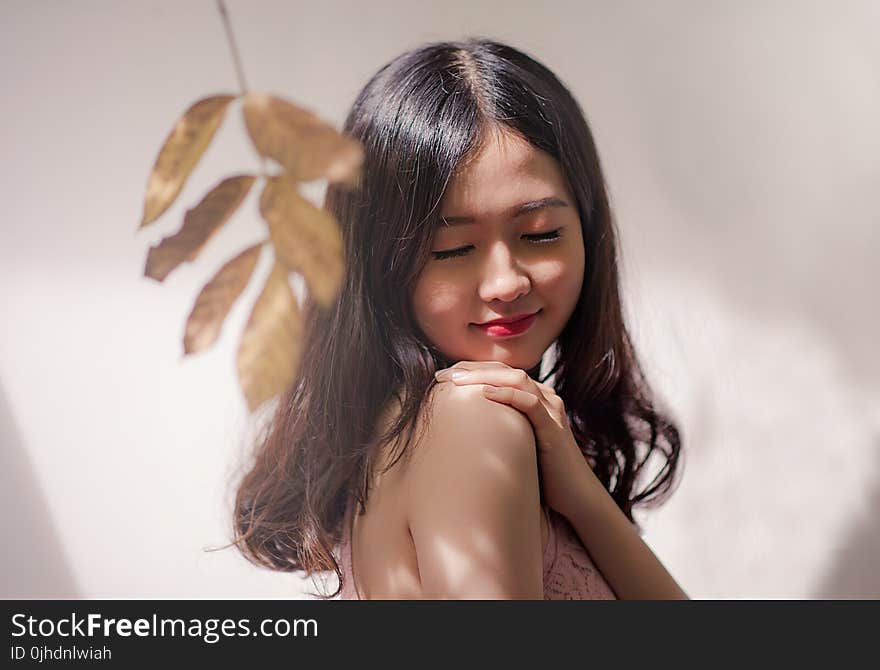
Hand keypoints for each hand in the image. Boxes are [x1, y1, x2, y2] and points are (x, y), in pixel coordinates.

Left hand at [434, 361, 593, 519]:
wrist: (575, 495)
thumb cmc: (542, 473)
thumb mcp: (515, 444)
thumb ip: (496, 430)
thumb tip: (460, 431)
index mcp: (534, 398)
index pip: (499, 373)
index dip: (470, 371)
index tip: (441, 377)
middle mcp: (544, 398)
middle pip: (505, 371)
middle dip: (471, 369)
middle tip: (441, 374)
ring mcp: (551, 410)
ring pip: (516, 380)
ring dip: (483, 376)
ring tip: (456, 380)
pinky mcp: (554, 427)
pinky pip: (530, 403)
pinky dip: (507, 395)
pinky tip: (485, 394)